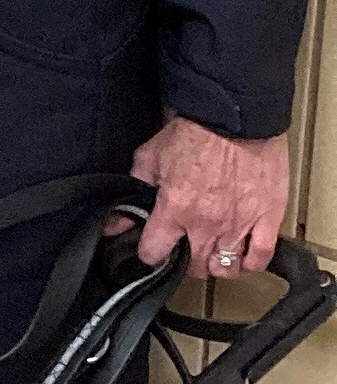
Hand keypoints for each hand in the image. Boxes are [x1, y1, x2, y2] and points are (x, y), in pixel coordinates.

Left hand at [126, 115, 289, 277]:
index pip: (154, 253)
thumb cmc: (195, 132)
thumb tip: (116, 220)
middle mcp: (206, 223)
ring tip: (213, 254)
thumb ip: (133, 192)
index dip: (149, 253)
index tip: (153, 248)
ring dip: (216, 265)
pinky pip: (261, 256)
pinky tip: (243, 256)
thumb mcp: (150, 158)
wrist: (237, 117)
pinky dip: (251, 262)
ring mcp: (239, 223)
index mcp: (175, 209)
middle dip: (185, 261)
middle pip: (193, 265)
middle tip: (185, 248)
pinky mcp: (268, 217)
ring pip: (226, 267)